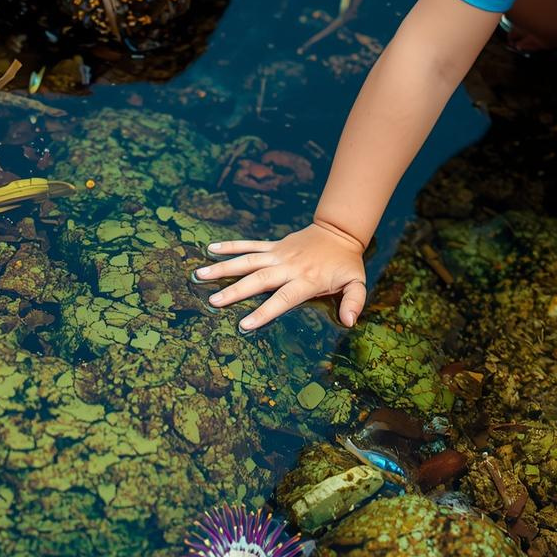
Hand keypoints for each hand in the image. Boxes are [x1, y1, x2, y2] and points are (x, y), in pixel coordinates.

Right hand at [194, 220, 367, 330]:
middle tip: (212, 302)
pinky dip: (230, 246)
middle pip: (258, 280)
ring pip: (247, 261)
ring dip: (223, 268)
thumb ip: (354, 302)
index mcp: (306, 280)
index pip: (283, 299)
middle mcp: (289, 267)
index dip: (264, 312)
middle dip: (235, 291)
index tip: (245, 324)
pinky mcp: (274, 246)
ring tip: (200, 275)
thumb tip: (349, 322)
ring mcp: (279, 254)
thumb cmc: (346, 263)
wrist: (339, 231)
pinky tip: (210, 249)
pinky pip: (249, 245)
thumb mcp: (357, 283)